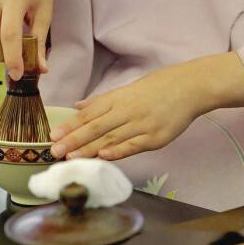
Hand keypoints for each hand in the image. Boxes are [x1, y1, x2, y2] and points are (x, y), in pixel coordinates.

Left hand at [49, 52, 243, 159]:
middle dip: (73, 140)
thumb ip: (103, 100)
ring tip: (71, 158)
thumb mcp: (128, 89)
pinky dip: (118, 151)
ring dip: (89, 148)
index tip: (53, 135)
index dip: (71, 125)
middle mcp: (127, 110)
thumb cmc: (159, 87)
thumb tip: (78, 105)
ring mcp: (142, 124)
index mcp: (119, 98)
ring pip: (111, 138)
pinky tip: (103, 156)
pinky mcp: (156, 137)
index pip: (89, 114)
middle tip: (54, 151)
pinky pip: (133, 145)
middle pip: (96, 127)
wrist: (190, 87)